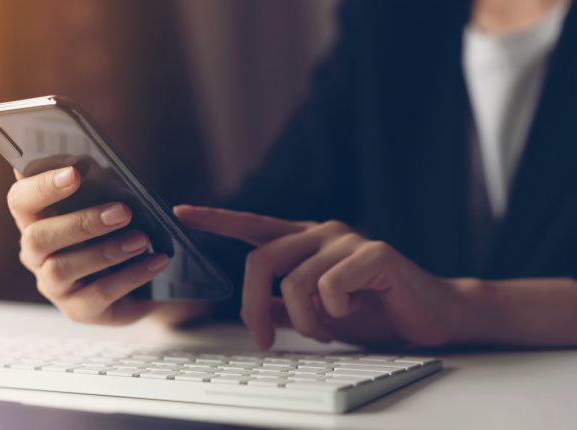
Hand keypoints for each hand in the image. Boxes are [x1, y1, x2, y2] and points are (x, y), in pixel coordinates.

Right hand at [8, 166, 174, 325]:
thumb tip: (92, 164)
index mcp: (35, 219)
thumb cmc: (119, 229)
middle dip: (81, 222)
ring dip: (107, 250)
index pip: (20, 200)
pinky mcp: (78, 310)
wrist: (146, 278)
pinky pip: (99, 293)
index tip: (75, 172)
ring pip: (64, 268)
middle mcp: (35, 254)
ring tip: (142, 239)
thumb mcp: (112, 203)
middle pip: (38, 237)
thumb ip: (100, 184)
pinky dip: (131, 275)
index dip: (42, 186)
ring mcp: (53, 286)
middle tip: (123, 211)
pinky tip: (156, 260)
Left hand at [175, 205, 464, 348]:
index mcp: (304, 242)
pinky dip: (335, 312)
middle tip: (265, 339)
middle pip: (260, 261)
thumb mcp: (316, 312)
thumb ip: (283, 304)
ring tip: (325, 329)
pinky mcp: (374, 253)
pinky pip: (330, 286)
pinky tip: (355, 310)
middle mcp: (321, 232)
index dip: (216, 219)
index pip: (252, 225)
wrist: (427, 317)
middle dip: (253, 307)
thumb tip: (253, 307)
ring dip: (304, 320)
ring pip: (294, 281)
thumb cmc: (372, 311)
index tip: (181, 212)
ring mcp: (347, 240)